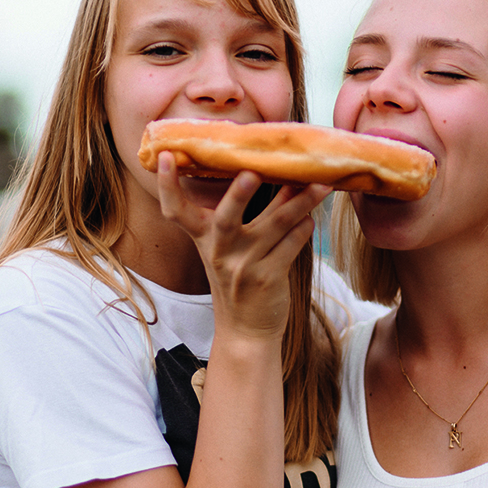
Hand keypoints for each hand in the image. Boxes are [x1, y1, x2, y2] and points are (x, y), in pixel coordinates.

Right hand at [155, 153, 329, 340]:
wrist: (246, 330)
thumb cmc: (240, 278)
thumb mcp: (236, 246)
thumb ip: (255, 212)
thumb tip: (285, 175)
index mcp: (204, 239)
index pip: (176, 211)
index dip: (168, 186)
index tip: (167, 157)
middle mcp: (220, 251)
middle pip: (226, 217)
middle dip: (238, 194)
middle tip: (251, 173)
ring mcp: (243, 267)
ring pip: (275, 224)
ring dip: (300, 202)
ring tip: (320, 185)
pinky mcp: (268, 279)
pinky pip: (290, 246)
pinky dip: (303, 230)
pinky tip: (312, 218)